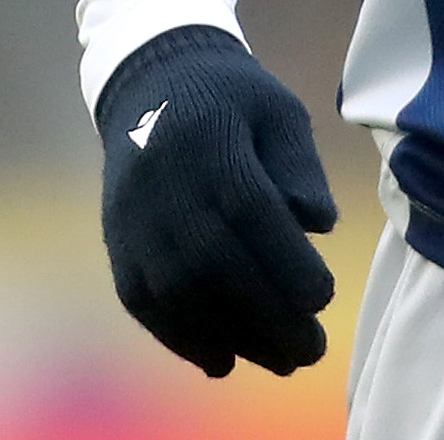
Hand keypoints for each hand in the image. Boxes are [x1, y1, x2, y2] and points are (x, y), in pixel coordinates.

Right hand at [96, 25, 340, 376]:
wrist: (151, 82)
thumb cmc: (232, 99)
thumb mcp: (278, 111)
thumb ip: (300, 167)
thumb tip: (318, 225)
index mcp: (211, 144)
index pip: (251, 213)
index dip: (287, 263)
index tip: (324, 297)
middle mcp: (167, 187)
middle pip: (216, 264)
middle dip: (267, 316)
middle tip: (312, 349)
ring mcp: (136, 221)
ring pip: (179, 294)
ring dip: (231, 337)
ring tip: (280, 361)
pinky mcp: (120, 245)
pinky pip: (146, 304)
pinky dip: (183, 338)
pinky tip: (223, 359)